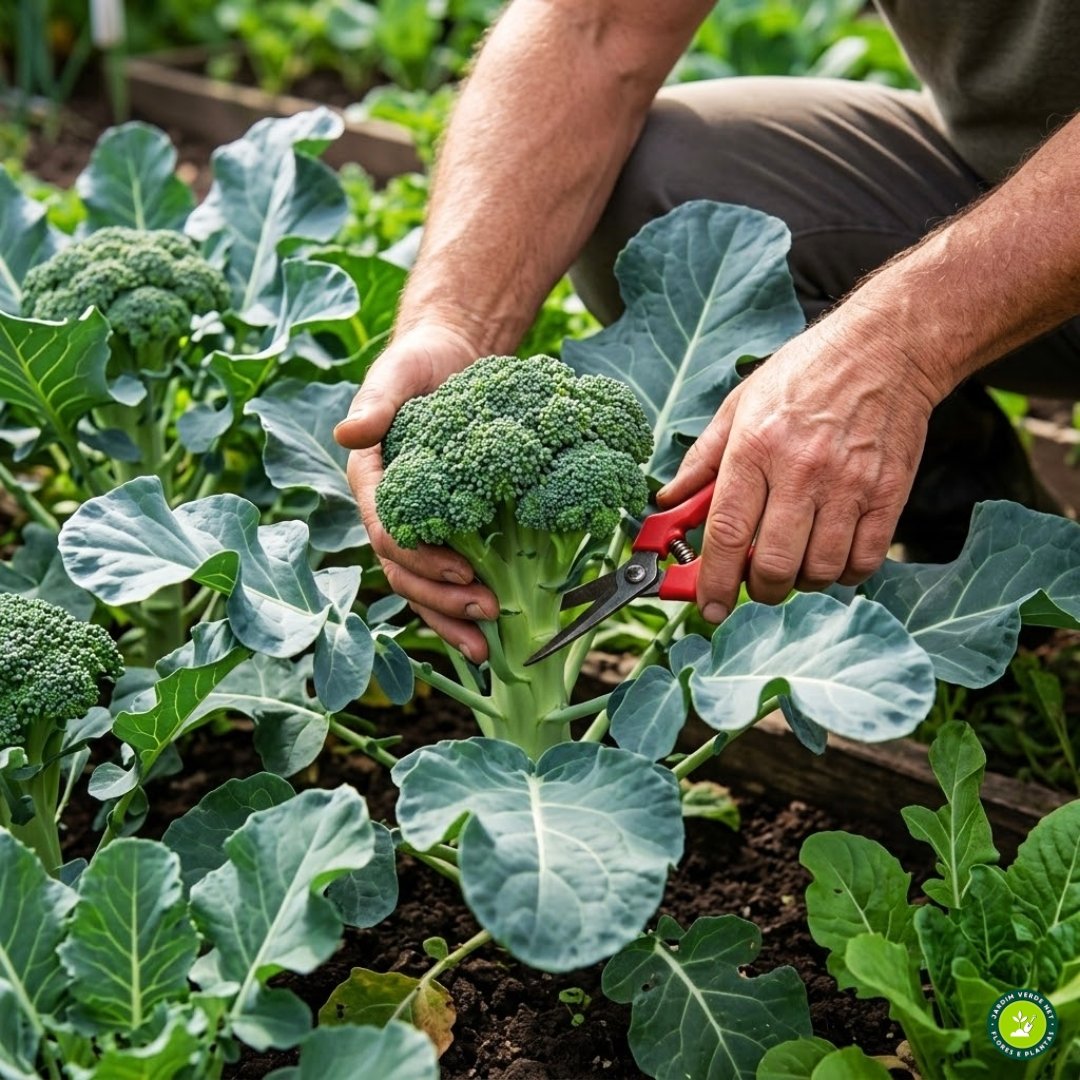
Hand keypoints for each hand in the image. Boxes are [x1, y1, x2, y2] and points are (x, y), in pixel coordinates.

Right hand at [334, 325, 498, 661]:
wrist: (447, 360)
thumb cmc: (419, 365)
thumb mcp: (398, 374)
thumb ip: (376, 403)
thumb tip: (348, 432)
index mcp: (371, 480)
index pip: (387, 531)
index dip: (421, 557)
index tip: (464, 571)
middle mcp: (386, 510)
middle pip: (402, 570)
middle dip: (441, 600)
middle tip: (487, 615)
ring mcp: (413, 525)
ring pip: (419, 585)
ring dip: (450, 616)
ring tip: (487, 643)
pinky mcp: (442, 529)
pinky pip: (443, 576)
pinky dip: (460, 604)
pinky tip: (488, 632)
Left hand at [657, 320, 940, 621]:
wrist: (886, 347)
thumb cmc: (806, 373)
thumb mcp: (740, 404)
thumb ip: (702, 459)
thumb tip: (669, 500)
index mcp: (755, 447)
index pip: (728, 533)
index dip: (714, 580)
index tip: (708, 606)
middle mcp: (801, 470)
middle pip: (775, 565)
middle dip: (758, 590)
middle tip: (755, 584)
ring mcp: (849, 485)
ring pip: (820, 570)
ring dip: (801, 583)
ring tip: (795, 563)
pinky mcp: (888, 493)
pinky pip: (864, 561)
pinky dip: (843, 573)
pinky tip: (831, 555)